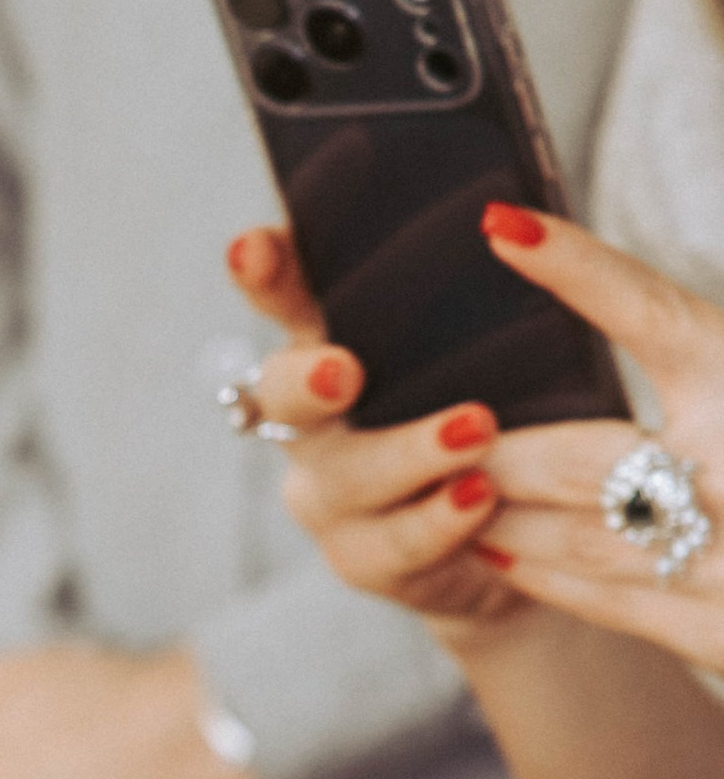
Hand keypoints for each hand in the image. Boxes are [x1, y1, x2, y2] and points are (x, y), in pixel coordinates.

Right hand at [225, 222, 514, 628]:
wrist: (524, 532)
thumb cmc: (510, 410)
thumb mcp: (497, 343)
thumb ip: (482, 296)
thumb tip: (518, 220)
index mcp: (336, 344)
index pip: (285, 295)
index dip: (262, 271)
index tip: (253, 247)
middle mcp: (312, 422)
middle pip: (279, 394)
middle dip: (306, 380)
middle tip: (345, 371)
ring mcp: (328, 494)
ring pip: (342, 476)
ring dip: (407, 452)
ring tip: (476, 429)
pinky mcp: (362, 558)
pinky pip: (388, 545)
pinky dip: (436, 521)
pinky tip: (479, 497)